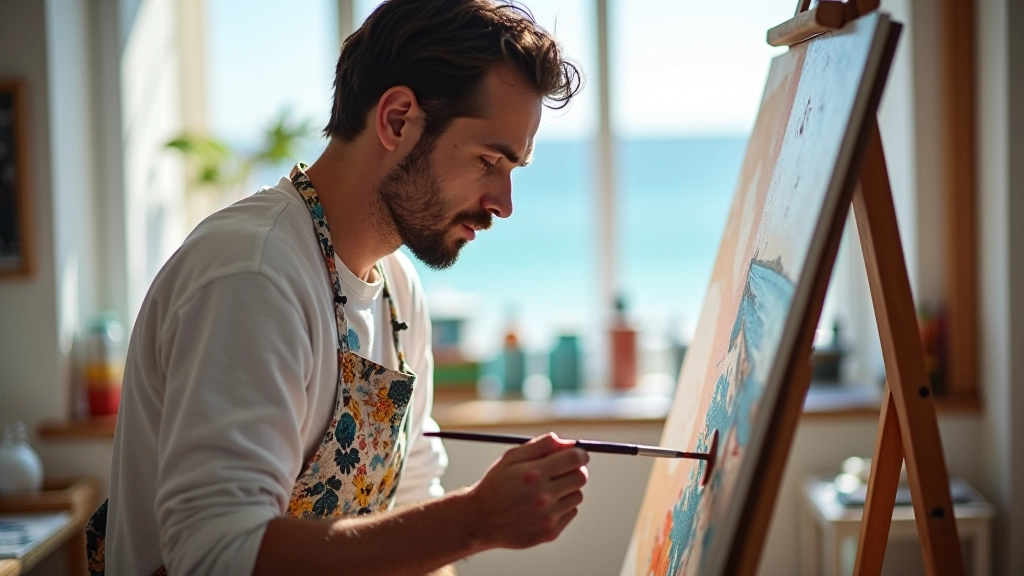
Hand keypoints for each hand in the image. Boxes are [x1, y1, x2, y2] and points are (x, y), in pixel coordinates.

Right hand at [467, 432, 588, 549]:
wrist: (481, 520)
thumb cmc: (497, 484)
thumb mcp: (512, 457)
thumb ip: (542, 446)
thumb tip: (569, 443)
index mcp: (534, 474)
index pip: (574, 459)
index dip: (580, 454)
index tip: (578, 455)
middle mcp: (543, 497)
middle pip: (581, 477)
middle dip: (576, 470)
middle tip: (564, 470)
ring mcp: (547, 517)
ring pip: (577, 496)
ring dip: (568, 490)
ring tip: (547, 490)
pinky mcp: (549, 533)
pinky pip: (570, 512)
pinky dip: (562, 507)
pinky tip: (543, 506)